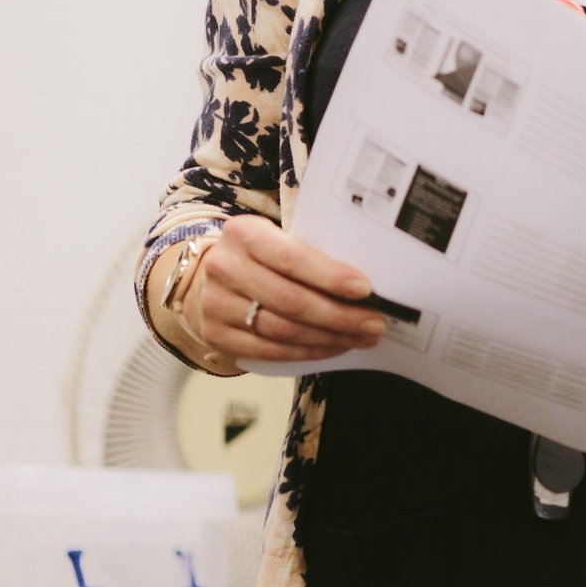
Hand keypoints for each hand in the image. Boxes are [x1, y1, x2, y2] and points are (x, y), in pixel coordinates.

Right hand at [185, 214, 386, 364]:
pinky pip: (269, 351)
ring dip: (330, 338)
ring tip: (362, 337)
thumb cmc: (262, 257)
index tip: (365, 290)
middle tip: (375, 324)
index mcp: (244, 234)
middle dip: (340, 316)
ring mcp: (214, 304)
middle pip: (291, 301)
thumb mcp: (280, 239)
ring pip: (283, 330)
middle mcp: (224, 267)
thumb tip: (365, 286)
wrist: (210, 276)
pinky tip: (334, 347)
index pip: (291, 259)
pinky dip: (308, 352)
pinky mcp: (215, 335)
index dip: (330, 277)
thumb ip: (312, 254)